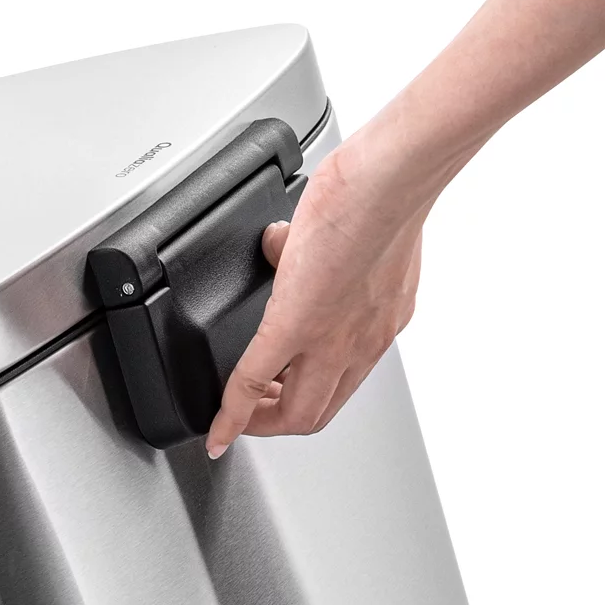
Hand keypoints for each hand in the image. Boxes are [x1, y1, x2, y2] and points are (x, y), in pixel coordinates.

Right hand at [204, 136, 428, 454]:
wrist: (388, 179)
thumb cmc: (383, 191)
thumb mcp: (354, 231)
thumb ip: (317, 245)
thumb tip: (281, 240)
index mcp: (379, 321)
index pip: (342, 381)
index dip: (305, 397)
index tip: (279, 399)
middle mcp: (363, 341)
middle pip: (317, 411)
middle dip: (278, 421)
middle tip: (252, 414)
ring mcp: (332, 339)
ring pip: (295, 412)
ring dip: (259, 420)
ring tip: (236, 415)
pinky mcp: (295, 324)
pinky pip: (252, 380)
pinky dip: (230, 412)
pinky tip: (216, 425)